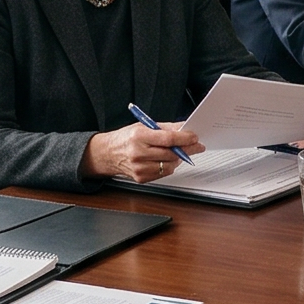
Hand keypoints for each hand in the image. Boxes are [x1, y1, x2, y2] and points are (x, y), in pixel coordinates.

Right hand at [84, 121, 202, 182]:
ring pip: (170, 165)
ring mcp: (139, 167)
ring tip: (177, 152)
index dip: (184, 138)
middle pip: (171, 153)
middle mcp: (138, 153)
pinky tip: (165, 160)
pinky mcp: (141, 178)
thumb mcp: (143, 126)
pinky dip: (169, 166)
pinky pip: (163, 173)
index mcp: (139, 136)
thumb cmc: (126, 138)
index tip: (195, 137)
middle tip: (196, 145)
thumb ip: (166, 127)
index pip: (168, 139)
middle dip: (187, 149)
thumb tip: (184, 128)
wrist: (108, 153)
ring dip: (178, 159)